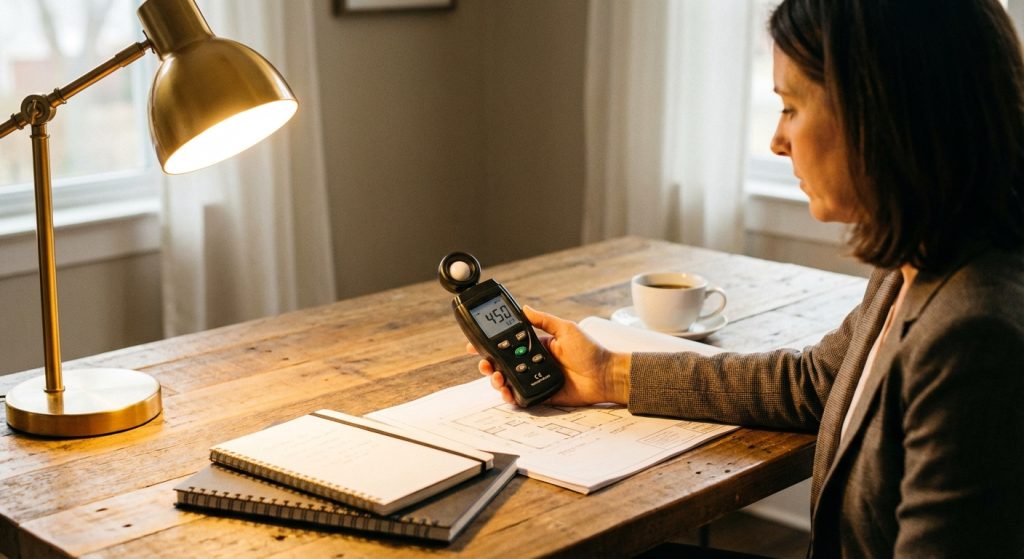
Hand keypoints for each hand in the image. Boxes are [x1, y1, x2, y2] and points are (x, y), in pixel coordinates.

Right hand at [469, 306, 629, 405]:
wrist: (605, 375)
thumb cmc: (590, 351)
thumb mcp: (566, 329)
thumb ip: (544, 321)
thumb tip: (524, 307)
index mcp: (537, 345)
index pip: (508, 344)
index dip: (490, 345)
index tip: (475, 344)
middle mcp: (533, 362)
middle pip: (503, 364)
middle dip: (488, 364)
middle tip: (485, 364)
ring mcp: (535, 379)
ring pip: (508, 381)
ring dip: (496, 380)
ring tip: (496, 378)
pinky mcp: (540, 394)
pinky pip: (520, 396)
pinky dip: (510, 396)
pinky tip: (506, 392)